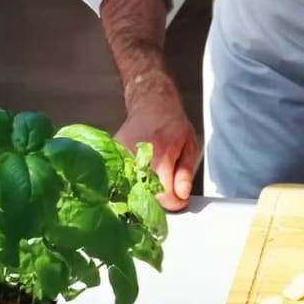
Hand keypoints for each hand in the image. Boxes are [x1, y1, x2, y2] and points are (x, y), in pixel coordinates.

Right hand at [116, 71, 200, 211]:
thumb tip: (182, 195)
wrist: (150, 103)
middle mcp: (139, 158)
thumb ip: (185, 174)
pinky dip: (133, 182)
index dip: (176, 201)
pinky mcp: (113, 157)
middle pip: (147, 197)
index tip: (180, 197)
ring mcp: (122, 157)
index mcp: (161, 155)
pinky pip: (123, 180)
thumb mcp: (190, 146)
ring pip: (133, 190)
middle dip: (161, 197)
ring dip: (146, 190)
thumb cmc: (172, 122)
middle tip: (168, 184)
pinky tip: (142, 171)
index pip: (165, 196)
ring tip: (154, 174)